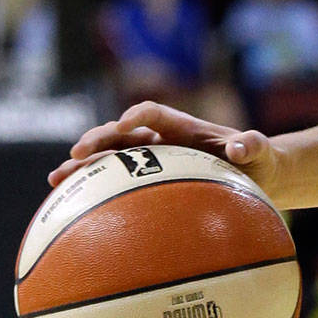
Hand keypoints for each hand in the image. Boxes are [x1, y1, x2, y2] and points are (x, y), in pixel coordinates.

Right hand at [48, 100, 284, 197]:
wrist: (252, 176)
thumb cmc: (256, 160)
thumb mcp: (260, 152)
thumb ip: (252, 144)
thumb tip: (241, 146)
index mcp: (182, 127)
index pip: (156, 113)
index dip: (139, 115)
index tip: (126, 124)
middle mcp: (160, 140)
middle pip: (121, 133)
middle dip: (98, 139)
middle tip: (77, 151)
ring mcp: (150, 160)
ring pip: (109, 158)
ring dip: (82, 165)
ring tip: (57, 178)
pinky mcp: (146, 182)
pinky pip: (114, 183)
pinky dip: (92, 189)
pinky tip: (68, 204)